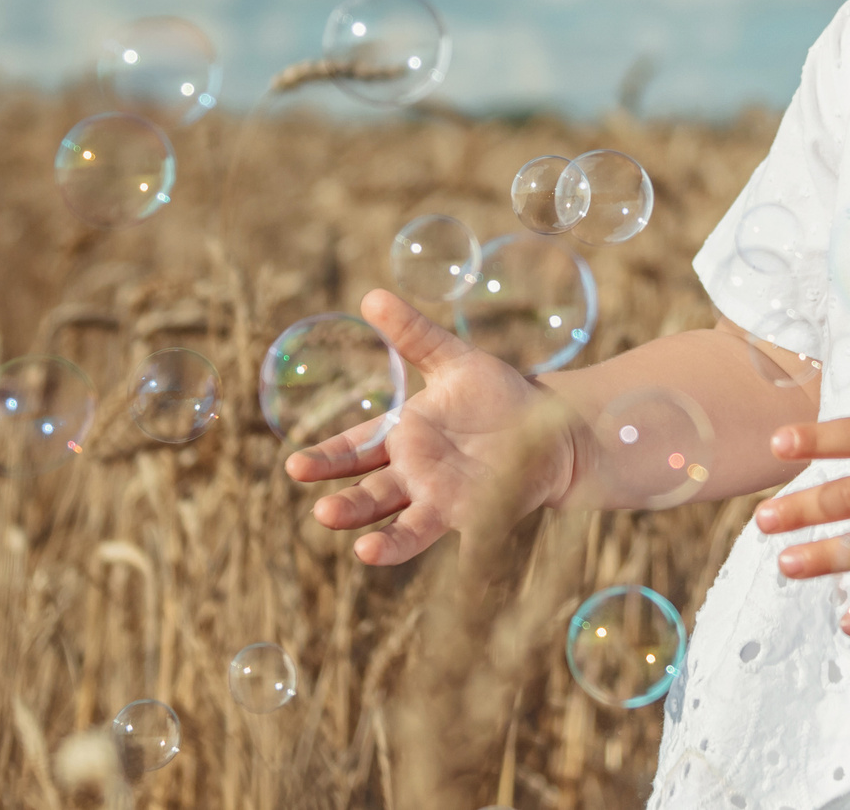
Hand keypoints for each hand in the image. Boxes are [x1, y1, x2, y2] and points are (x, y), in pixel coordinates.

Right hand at [283, 289, 576, 565]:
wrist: (552, 427)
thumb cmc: (499, 394)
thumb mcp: (453, 358)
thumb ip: (414, 334)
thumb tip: (371, 296)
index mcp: (402, 435)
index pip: (355, 448)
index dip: (328, 457)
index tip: (297, 464)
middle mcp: (412, 472)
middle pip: (367, 489)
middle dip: (342, 496)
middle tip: (316, 500)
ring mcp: (436, 496)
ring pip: (395, 518)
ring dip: (370, 529)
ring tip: (347, 535)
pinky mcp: (465, 513)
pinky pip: (430, 532)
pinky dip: (403, 545)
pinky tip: (377, 552)